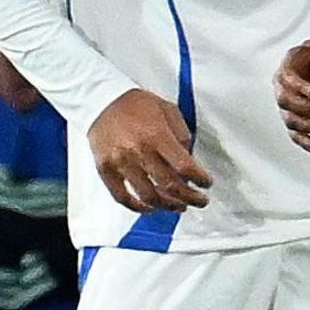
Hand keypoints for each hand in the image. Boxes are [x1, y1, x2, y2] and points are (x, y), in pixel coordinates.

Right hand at [89, 88, 208, 212]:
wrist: (103, 101)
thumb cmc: (137, 105)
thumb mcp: (169, 112)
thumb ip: (182, 137)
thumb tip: (191, 162)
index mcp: (156, 136)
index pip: (184, 167)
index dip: (200, 179)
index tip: (207, 184)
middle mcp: (138, 152)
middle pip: (169, 186)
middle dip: (190, 198)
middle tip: (200, 201)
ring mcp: (120, 163)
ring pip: (148, 196)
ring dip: (168, 206)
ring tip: (179, 206)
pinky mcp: (105, 170)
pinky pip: (122, 197)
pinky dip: (139, 207)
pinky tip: (151, 208)